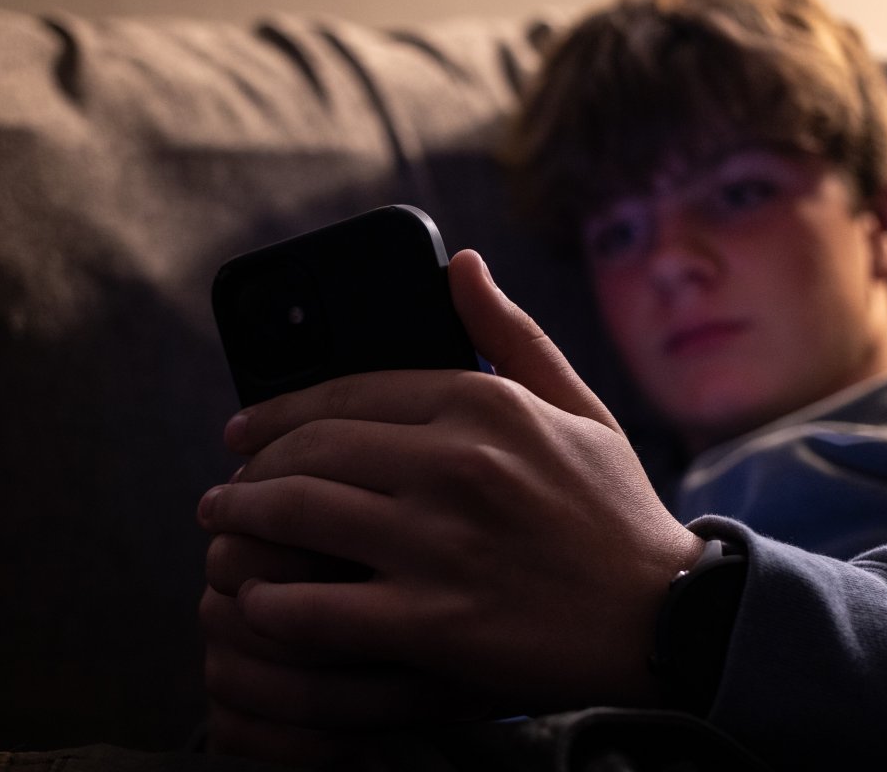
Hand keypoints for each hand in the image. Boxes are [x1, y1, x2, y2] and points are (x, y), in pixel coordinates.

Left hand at [198, 250, 702, 729]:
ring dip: (241, 521)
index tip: (242, 429)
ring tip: (222, 528)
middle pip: (311, 450)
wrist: (664, 619)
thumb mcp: (577, 406)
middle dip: (248, 468)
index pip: (347, 391)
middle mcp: (457, 463)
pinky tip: (256, 601)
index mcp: (485, 403)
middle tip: (224, 485)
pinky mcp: (435, 623)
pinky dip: (272, 603)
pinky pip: (318, 609)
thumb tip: (459, 262)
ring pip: (299, 516)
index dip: (277, 411)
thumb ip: (510, 334)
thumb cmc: (615, 509)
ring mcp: (442, 544)